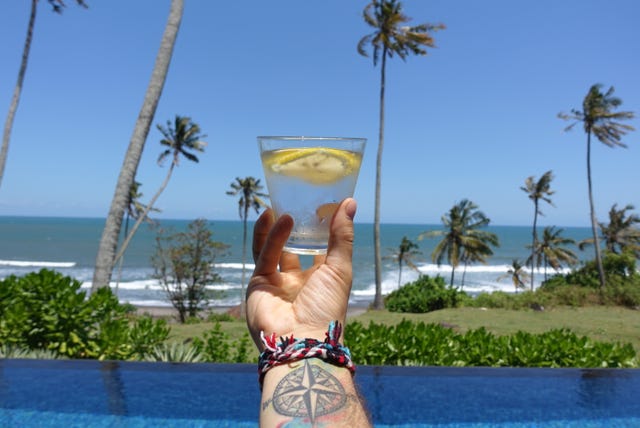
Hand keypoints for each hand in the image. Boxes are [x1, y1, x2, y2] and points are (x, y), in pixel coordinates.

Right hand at [246, 198, 356, 348]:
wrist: (301, 340)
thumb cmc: (327, 308)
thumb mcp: (340, 268)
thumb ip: (342, 235)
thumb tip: (350, 202)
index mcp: (322, 280)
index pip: (322, 248)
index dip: (322, 227)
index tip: (324, 203)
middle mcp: (300, 280)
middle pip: (295, 247)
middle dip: (295, 226)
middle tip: (297, 201)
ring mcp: (278, 282)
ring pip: (275, 248)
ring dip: (279, 228)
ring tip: (282, 205)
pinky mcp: (259, 283)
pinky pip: (263, 255)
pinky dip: (268, 236)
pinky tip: (276, 217)